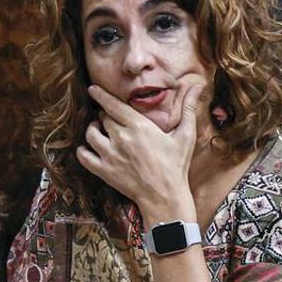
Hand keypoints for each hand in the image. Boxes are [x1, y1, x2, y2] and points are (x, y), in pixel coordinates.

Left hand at [76, 80, 204, 221]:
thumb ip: (188, 108)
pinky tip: (89, 148)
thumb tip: (198, 85)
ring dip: (93, 130)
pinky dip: (83, 150)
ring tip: (99, 131)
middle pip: (102, 118)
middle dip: (104, 115)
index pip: (112, 104)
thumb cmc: (176, 166)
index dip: (100, 95)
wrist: (165, 196)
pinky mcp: (104, 171)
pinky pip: (83, 156)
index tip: (93, 89)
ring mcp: (111, 155)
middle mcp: (122, 138)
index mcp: (139, 126)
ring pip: (90, 134)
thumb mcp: (186, 135)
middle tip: (110, 119)